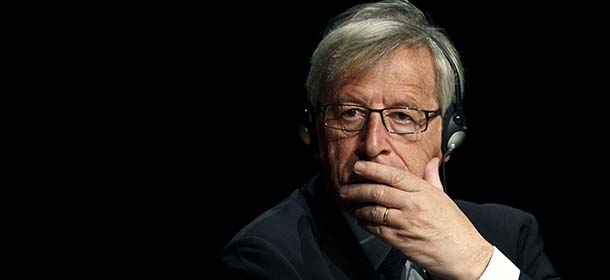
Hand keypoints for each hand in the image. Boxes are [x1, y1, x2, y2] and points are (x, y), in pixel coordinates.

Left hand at [339, 158, 492, 279]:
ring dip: (359, 208)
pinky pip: (377, 230)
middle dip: (358, 189)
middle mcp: (414, 205)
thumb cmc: (455, 226)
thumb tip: (432, 161)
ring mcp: (407, 223)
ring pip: (374, 211)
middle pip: (379, 192)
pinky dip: (366, 224)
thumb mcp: (444, 197)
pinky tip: (362, 220)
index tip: (359, 167)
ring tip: (352, 205)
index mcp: (424, 192)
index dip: (372, 170)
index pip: (394, 176)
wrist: (465, 254)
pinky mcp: (401, 241)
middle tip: (346, 189)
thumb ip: (432, 177)